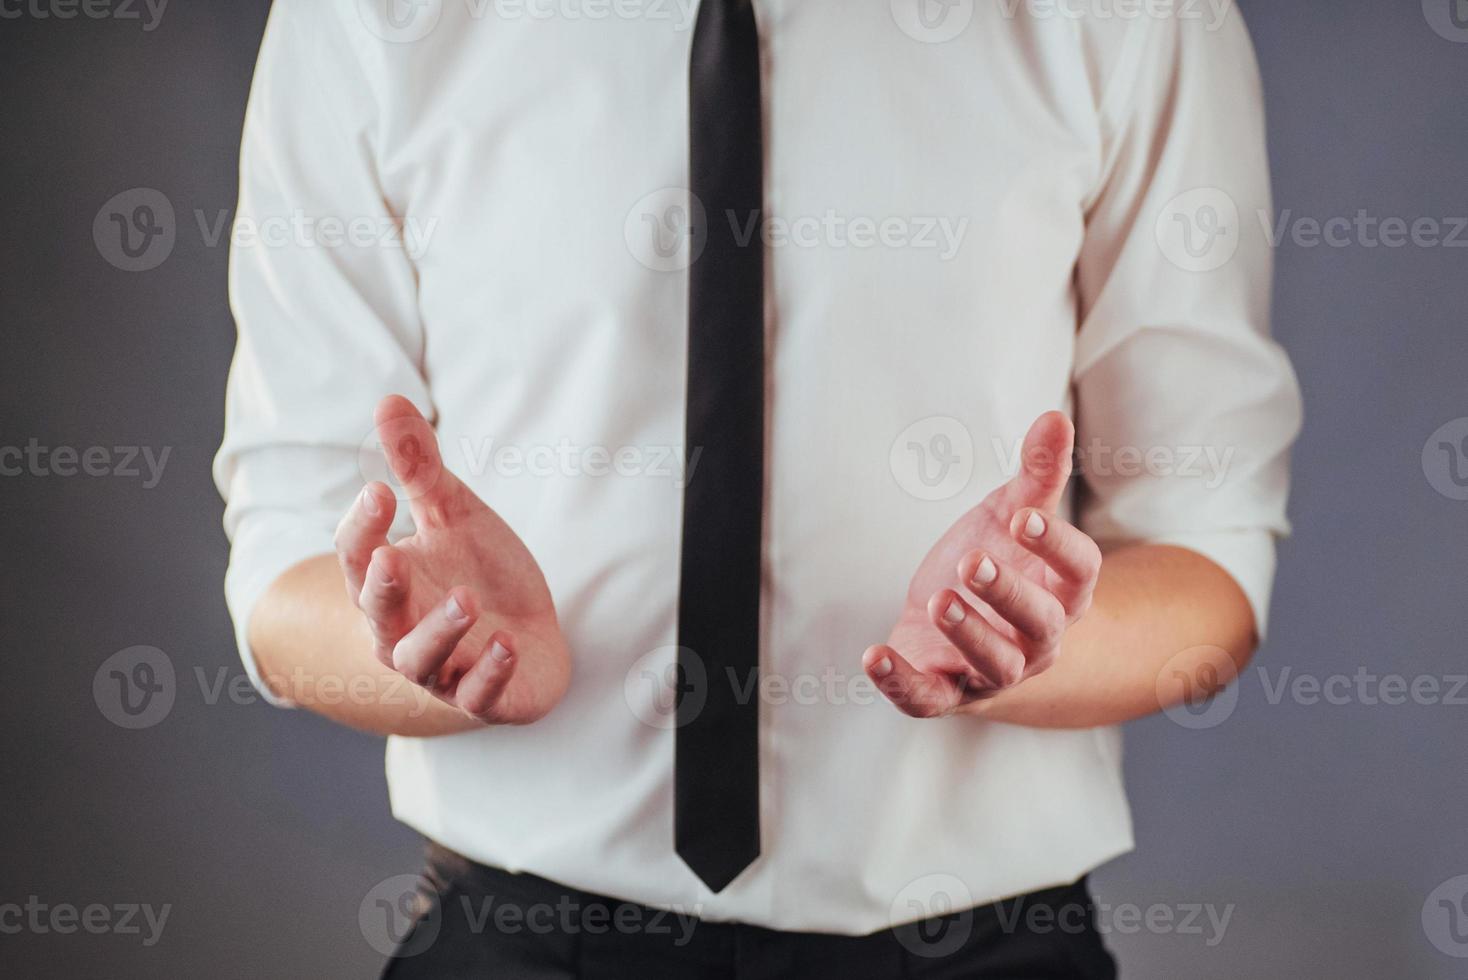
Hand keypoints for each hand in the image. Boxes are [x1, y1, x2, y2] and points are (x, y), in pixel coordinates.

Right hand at [333, 395, 569, 724]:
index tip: (379, 490)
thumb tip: (387, 400)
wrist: (529, 640)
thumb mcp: (454, 514)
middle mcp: (402, 631)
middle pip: (378, 614)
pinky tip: (508, 643)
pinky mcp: (484, 696)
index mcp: (388, 583)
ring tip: (465, 600)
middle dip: (382, 589)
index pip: (358, 556)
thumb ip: (419, 468)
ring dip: (441, 631)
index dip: (363, 527)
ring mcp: (442, 669)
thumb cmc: (479, 574)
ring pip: (423, 660)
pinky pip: (478, 695)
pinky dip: (490, 673)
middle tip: (390, 558)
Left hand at [862, 412, 1101, 717]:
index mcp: (1063, 590)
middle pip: (1039, 623)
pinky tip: (872, 655)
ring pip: (994, 665)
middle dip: (1007, 594)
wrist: (954, 624)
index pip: (1079, 570)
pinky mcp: (945, 692)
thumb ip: (1036, 473)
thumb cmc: (997, 560)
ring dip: (967, 635)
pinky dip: (901, 683)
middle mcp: (1038, 638)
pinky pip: (928, 699)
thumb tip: (1054, 416)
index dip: (1057, 545)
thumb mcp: (1011, 511)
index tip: (1025, 517)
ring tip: (939, 599)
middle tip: (972, 561)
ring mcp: (994, 671)